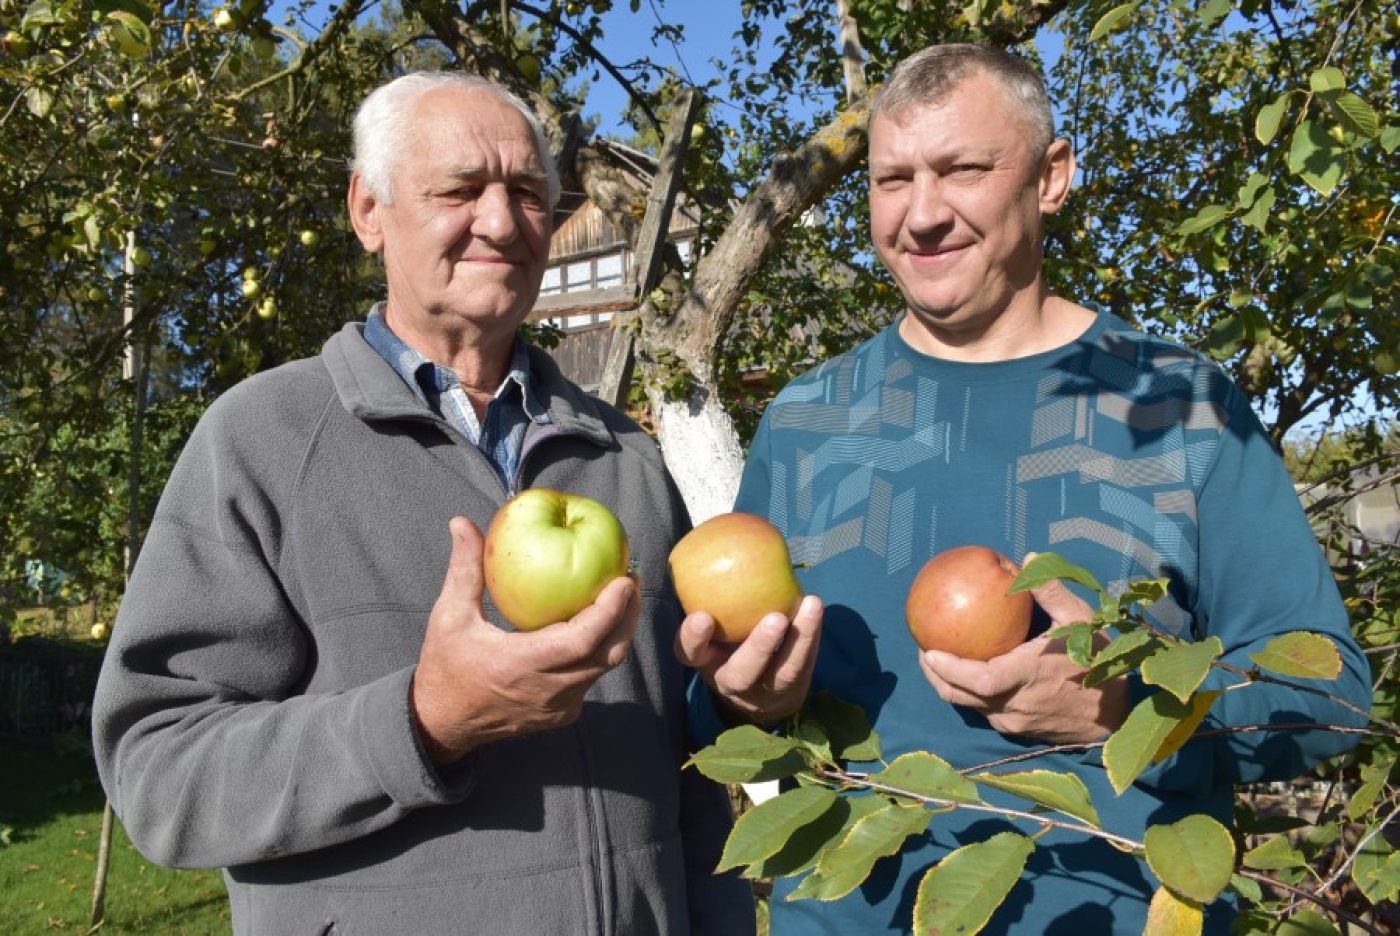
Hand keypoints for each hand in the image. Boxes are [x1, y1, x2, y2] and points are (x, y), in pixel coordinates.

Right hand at [411, 516, 639, 765]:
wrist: (443, 722)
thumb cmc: (445, 666)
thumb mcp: (449, 616)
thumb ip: (464, 570)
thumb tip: (463, 523)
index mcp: (521, 666)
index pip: (582, 640)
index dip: (610, 611)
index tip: (624, 580)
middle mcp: (547, 691)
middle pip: (608, 655)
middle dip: (627, 616)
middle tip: (631, 580)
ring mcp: (558, 708)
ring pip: (604, 668)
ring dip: (618, 633)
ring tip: (623, 597)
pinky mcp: (561, 715)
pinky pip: (591, 680)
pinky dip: (601, 651)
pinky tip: (600, 625)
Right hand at [675, 594, 821, 726]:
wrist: (758, 691)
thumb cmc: (727, 640)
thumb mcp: (712, 625)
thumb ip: (711, 593)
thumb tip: (719, 532)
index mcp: (704, 662)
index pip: (690, 653)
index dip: (693, 638)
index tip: (701, 616)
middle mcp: (731, 681)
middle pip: (740, 674)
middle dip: (758, 648)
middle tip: (775, 619)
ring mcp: (763, 691)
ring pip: (781, 673)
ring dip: (798, 639)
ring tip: (810, 606)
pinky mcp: (790, 689)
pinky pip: (804, 664)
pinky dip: (811, 635)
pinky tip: (815, 608)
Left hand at [918, 559, 1127, 743]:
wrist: (1113, 717)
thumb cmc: (1098, 663)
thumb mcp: (1082, 621)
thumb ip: (1052, 591)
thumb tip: (1030, 558)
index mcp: (1029, 676)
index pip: (980, 680)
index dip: (950, 668)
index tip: (929, 650)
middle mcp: (1015, 704)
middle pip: (961, 696)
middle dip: (936, 675)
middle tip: (924, 649)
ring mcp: (1013, 721)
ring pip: (968, 706)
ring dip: (948, 684)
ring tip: (937, 659)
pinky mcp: (1015, 730)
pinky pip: (981, 710)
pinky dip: (967, 692)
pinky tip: (965, 672)